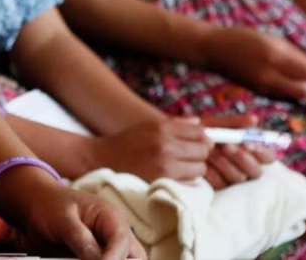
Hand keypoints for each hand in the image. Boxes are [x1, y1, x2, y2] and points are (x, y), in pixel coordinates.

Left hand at [1, 175, 144, 259]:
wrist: (37, 205)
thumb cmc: (49, 204)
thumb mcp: (60, 217)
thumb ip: (79, 236)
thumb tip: (96, 259)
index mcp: (109, 216)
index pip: (121, 241)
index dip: (113, 259)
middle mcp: (115, 233)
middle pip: (134, 257)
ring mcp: (109, 247)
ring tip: (78, 259)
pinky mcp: (99, 258)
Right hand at [89, 117, 209, 182]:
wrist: (102, 159)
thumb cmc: (127, 142)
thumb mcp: (149, 127)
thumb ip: (175, 124)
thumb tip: (199, 123)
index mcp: (162, 128)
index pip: (200, 132)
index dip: (202, 139)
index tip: (198, 144)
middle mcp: (165, 145)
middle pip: (203, 151)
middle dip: (199, 154)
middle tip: (188, 157)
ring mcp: (164, 165)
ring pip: (200, 169)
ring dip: (194, 169)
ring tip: (180, 168)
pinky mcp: (163, 181)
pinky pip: (189, 183)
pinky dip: (185, 181)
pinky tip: (174, 177)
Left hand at [199, 114, 276, 189]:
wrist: (174, 141)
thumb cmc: (198, 132)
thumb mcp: (215, 126)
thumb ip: (234, 123)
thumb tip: (253, 120)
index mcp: (250, 153)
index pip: (267, 157)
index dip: (261, 152)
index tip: (247, 144)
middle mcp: (245, 168)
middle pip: (255, 171)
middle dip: (242, 158)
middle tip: (226, 147)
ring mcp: (232, 179)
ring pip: (238, 177)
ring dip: (225, 163)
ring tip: (210, 151)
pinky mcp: (218, 188)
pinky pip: (221, 184)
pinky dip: (212, 172)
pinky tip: (203, 163)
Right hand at [202, 26, 305, 99]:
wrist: (213, 50)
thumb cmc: (241, 38)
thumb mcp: (269, 39)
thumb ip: (293, 53)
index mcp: (273, 57)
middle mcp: (269, 76)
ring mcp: (264, 87)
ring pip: (298, 94)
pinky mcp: (260, 91)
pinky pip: (286, 94)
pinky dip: (297, 89)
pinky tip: (301, 81)